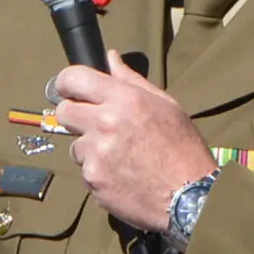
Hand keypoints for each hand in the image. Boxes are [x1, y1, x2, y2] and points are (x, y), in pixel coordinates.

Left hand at [52, 62, 212, 234]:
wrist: (189, 196)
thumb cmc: (182, 148)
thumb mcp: (165, 105)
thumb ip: (132, 81)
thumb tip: (111, 58)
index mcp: (124, 99)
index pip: (74, 79)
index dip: (66, 83)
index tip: (69, 90)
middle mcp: (105, 123)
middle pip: (63, 112)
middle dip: (74, 116)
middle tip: (95, 126)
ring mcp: (96, 154)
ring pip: (75, 146)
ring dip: (90, 150)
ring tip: (119, 157)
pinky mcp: (93, 180)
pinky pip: (85, 171)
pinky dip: (99, 173)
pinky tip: (122, 176)